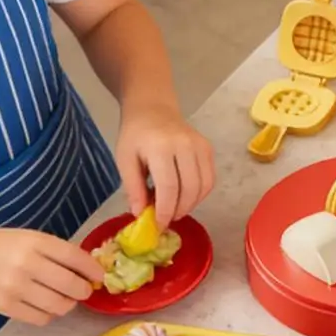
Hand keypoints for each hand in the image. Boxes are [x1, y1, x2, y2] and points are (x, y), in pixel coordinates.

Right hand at [0, 228, 104, 324]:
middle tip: (83, 290)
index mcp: (35, 242)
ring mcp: (15, 288)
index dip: (92, 269)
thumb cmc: (4, 245)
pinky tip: (45, 306)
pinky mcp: (6, 307)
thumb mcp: (31, 238)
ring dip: (68, 304)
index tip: (99, 276)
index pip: (74, 258)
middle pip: (70, 285)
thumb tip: (88, 271)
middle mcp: (26, 264)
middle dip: (83, 290)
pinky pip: (41, 318)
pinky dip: (49, 315)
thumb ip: (57, 252)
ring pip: (58, 306)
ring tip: (63, 298)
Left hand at [117, 102, 214, 226]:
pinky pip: (210, 179)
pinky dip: (200, 194)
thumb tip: (140, 214)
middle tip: (166, 219)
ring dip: (191, 204)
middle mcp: (185, 145)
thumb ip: (133, 187)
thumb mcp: (124, 160)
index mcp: (161, 147)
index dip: (165, 210)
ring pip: (203, 186)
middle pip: (190, 188)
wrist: (153, 109)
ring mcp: (200, 145)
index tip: (158, 225)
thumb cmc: (135, 136)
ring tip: (174, 208)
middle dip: (178, 210)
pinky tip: (185, 196)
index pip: (169, 187)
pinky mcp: (208, 148)